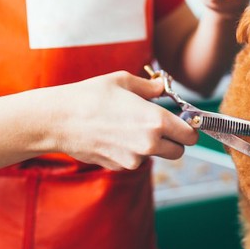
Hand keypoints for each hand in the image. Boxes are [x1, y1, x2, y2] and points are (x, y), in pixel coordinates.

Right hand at [43, 71, 198, 169]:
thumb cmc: (91, 96)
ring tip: (130, 127)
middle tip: (161, 126)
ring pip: (156, 156)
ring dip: (152, 145)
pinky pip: (136, 160)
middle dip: (175, 140)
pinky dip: (133, 151)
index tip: (183, 122)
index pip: (190, 135)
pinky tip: (115, 136)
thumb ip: (150, 87)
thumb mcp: (123, 81)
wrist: (58, 121)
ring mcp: (134, 159)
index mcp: (156, 121)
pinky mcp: (120, 167)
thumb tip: (163, 89)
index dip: (189, 128)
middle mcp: (149, 144)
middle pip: (179, 151)